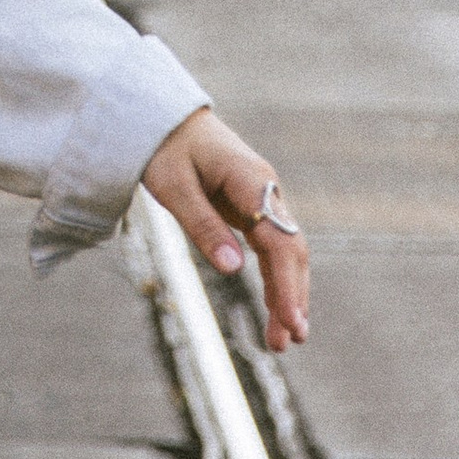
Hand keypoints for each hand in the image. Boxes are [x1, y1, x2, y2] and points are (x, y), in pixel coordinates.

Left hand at [142, 108, 308, 352]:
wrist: (166, 116)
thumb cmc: (165, 147)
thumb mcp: (173, 186)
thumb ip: (202, 225)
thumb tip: (232, 269)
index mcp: (252, 180)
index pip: (279, 240)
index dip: (287, 283)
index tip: (290, 321)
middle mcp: (266, 190)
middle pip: (290, 250)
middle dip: (293, 297)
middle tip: (290, 342)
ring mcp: (263, 198)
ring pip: (285, 253)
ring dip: (287, 294)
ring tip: (283, 341)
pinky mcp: (253, 206)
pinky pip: (272, 248)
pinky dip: (275, 279)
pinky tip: (274, 309)